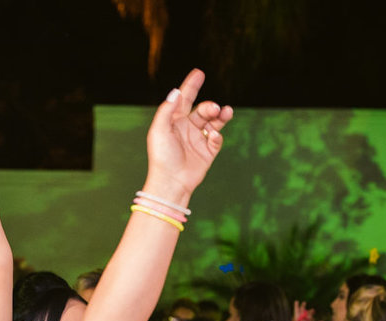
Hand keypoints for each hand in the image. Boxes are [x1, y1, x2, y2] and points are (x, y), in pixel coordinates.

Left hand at [144, 69, 232, 202]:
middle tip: (214, 108)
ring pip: (214, 121)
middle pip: (203, 110)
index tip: (199, 73)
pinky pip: (216, 139)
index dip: (192, 85)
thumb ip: (167, 110)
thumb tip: (177, 91)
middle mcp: (187, 128)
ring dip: (221, 115)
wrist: (171, 181)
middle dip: (210, 106)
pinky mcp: (208, 152)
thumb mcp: (159, 130)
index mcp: (174, 121)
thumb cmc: (161, 156)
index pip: (185, 98)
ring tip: (226, 112)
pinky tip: (213, 136)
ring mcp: (198, 139)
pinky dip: (217, 135)